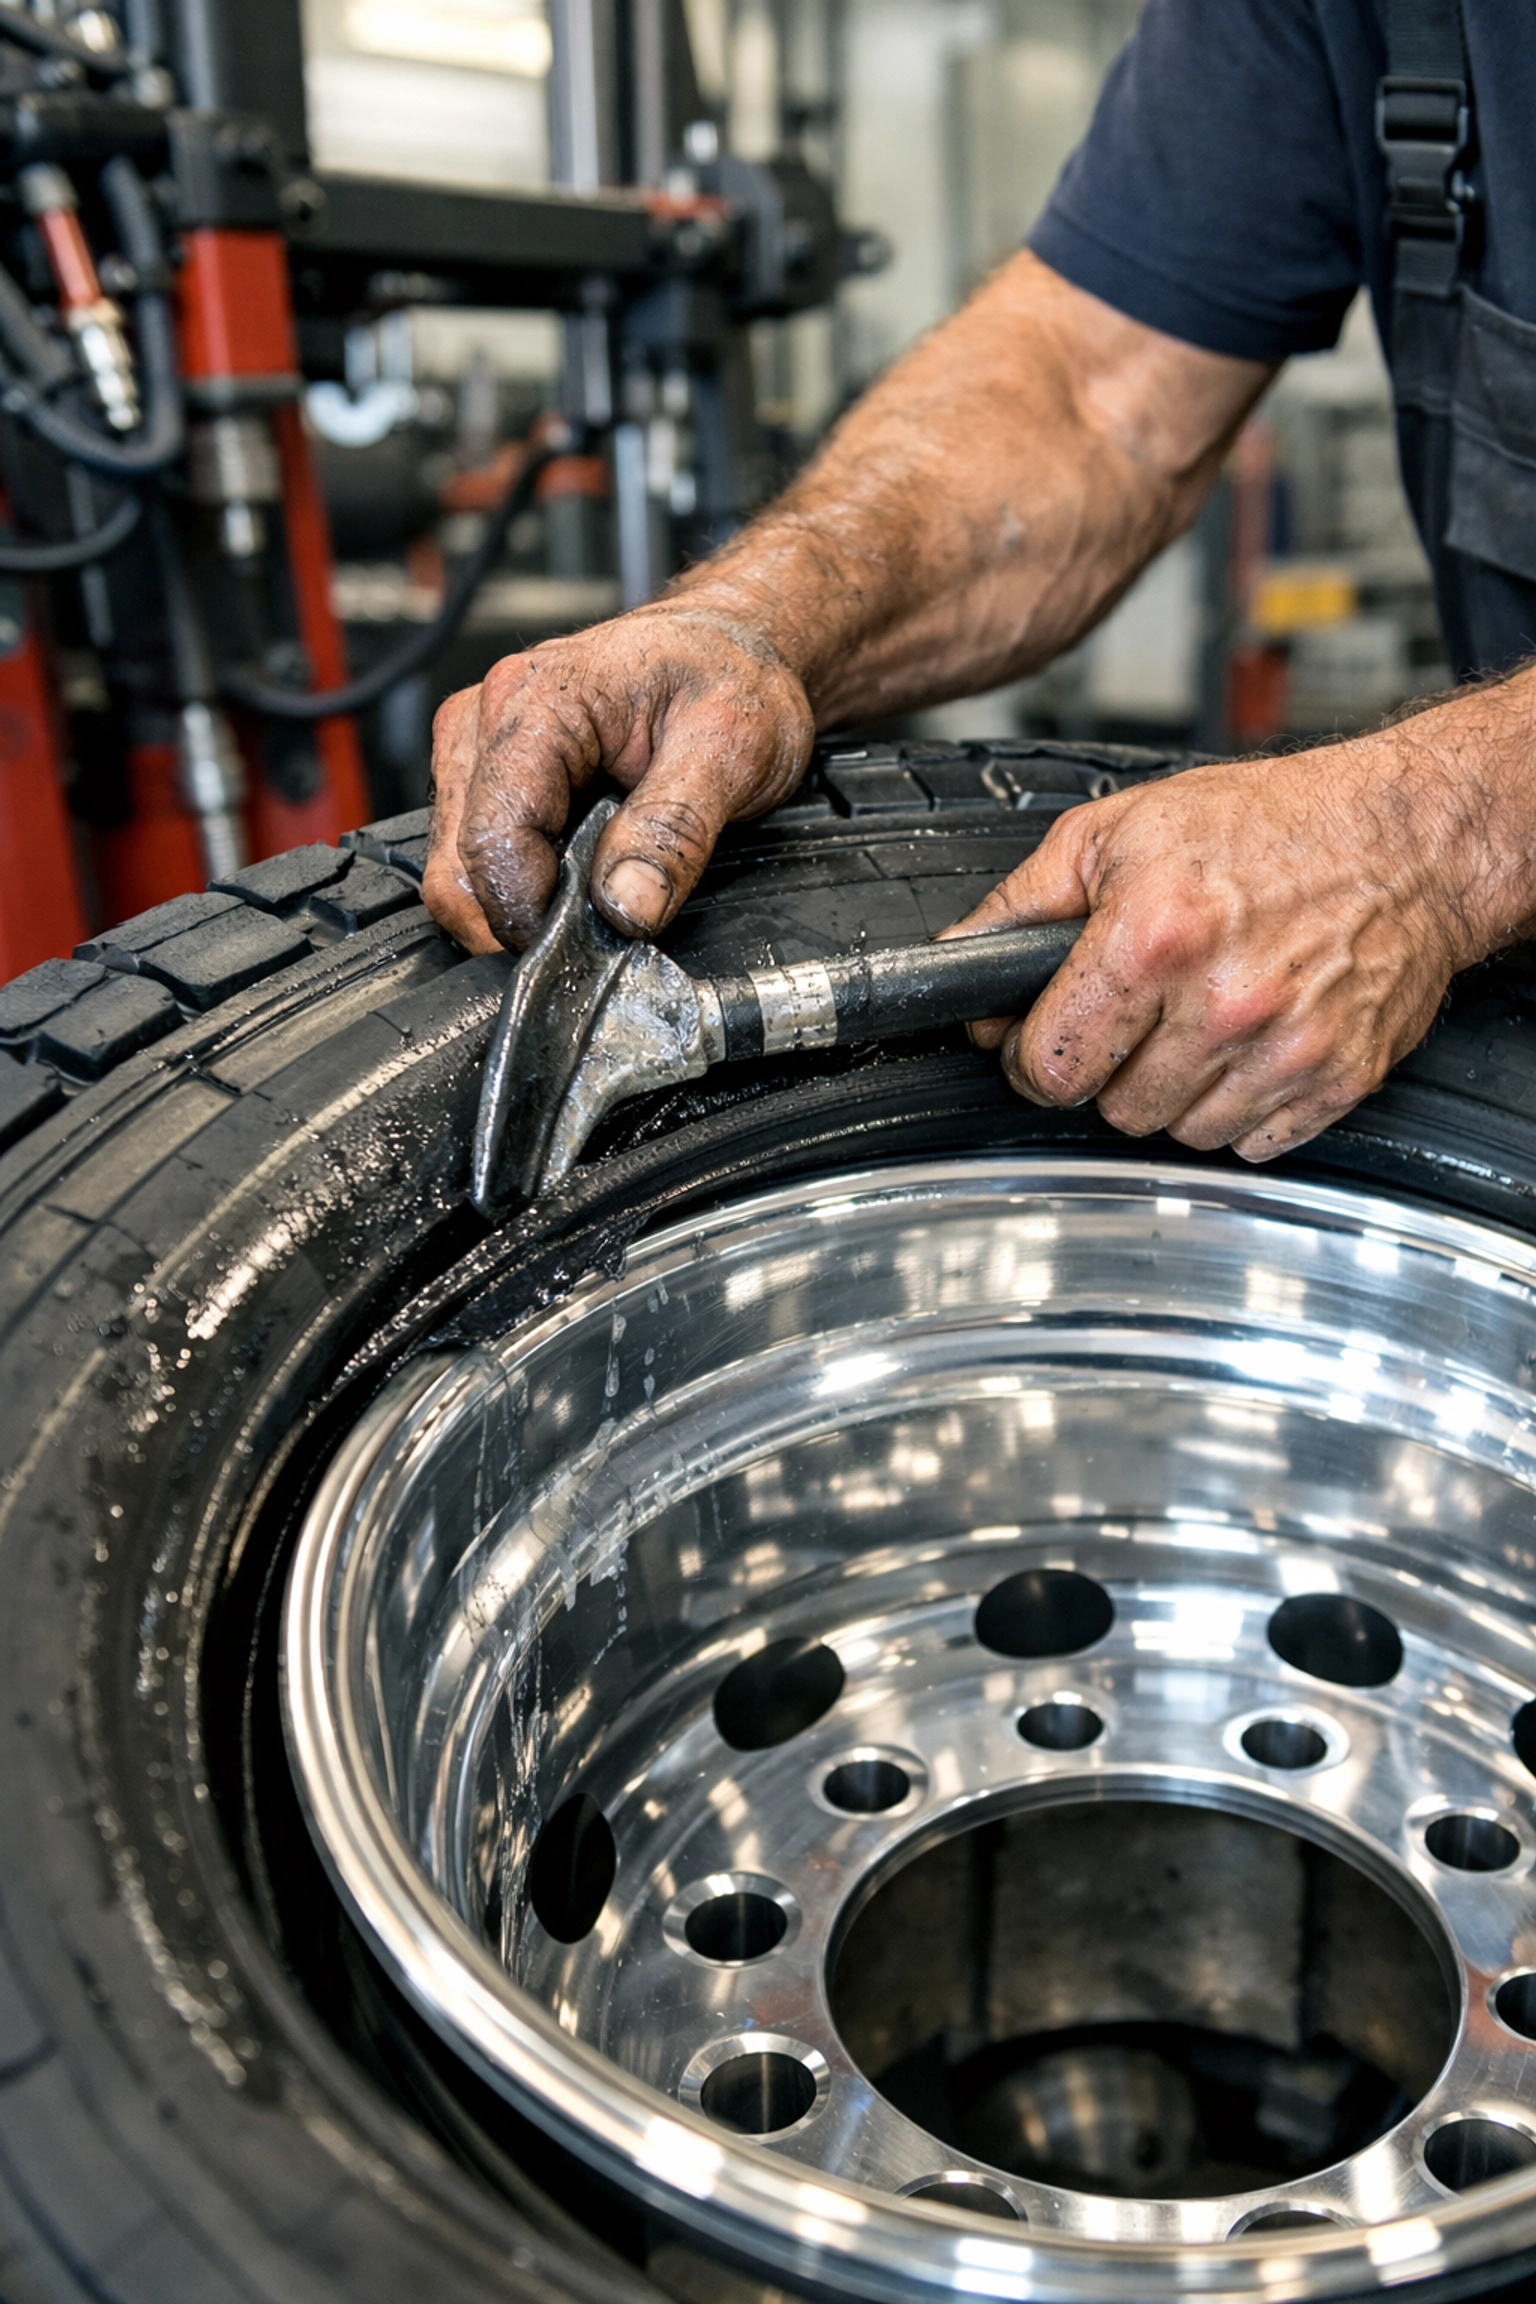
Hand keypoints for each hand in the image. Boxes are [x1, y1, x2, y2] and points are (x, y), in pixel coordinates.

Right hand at [424, 606, 813, 952]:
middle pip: (457, 867)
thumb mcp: (730, 749)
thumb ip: (675, 829)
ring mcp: (475, 750)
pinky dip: (522, 891)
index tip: (590, 943)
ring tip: (598, 891)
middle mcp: (484, 720)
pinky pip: (476, 861)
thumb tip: (625, 906)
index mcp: (532, 701)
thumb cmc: (727, 673)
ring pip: (458, 873)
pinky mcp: (484, 778)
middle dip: (522, 921)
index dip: (533, 913)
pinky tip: (578, 875)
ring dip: (521, 908)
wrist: (729, 646)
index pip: (492, 838)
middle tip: (602, 929)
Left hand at [947, 735, 1504, 1160]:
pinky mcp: (1338, 1081)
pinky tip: (1248, 1047)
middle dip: (1109, 1070)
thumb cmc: (1271, 824)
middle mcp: (1222, 1003)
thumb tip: (961, 957)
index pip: (1050, 1066)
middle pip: (1113, 1109)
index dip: (1031, 1059)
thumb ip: (1026, 900)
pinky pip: (1252, 1141)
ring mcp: (1286, 1051)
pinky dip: (1240, 1107)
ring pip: (1180, 1132)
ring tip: (1198, 1022)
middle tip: (1136, 1017)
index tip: (1042, 1044)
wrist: (1408, 839)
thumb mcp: (1121, 828)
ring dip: (1174, 1092)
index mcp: (1154, 939)